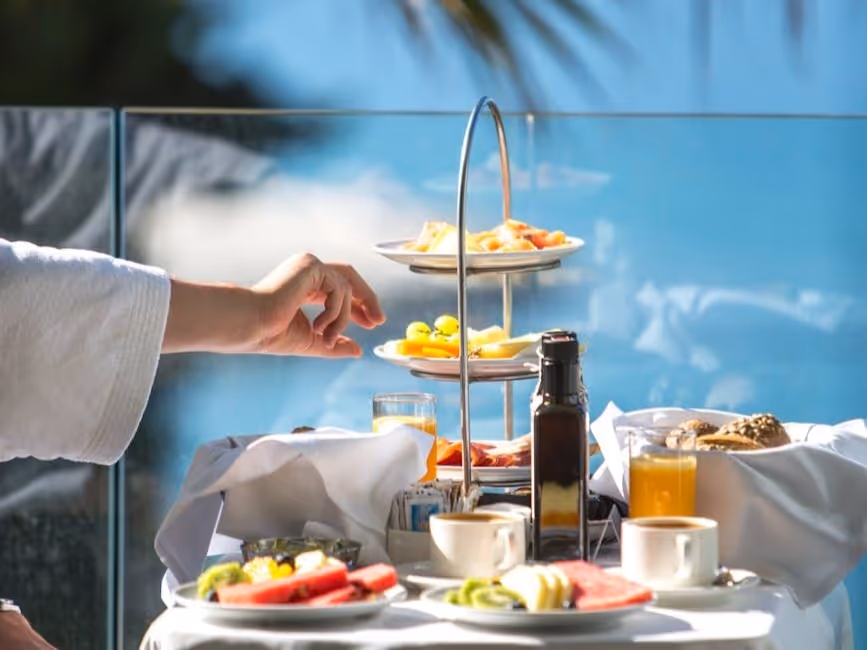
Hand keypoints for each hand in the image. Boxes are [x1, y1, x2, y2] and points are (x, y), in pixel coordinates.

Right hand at [251, 253, 385, 357]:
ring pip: (345, 288)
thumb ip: (335, 342)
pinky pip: (338, 288)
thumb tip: (359, 350)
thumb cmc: (271, 333)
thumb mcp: (313, 340)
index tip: (372, 323)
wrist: (252, 325)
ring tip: (327, 337)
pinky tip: (319, 327)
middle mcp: (307, 270)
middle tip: (379, 321)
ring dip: (342, 318)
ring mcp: (308, 264)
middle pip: (349, 277)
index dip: (359, 305)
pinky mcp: (310, 265)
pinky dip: (335, 312)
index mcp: (304, 284)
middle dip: (367, 299)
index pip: (340, 288)